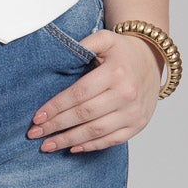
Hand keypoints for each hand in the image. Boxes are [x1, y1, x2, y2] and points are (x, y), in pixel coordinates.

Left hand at [27, 29, 163, 152]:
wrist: (152, 60)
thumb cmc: (123, 51)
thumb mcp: (106, 39)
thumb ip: (85, 43)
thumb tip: (61, 55)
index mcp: (116, 73)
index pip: (79, 94)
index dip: (57, 107)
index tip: (37, 117)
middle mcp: (126, 94)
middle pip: (84, 115)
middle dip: (56, 126)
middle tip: (34, 134)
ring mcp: (133, 112)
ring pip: (96, 131)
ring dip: (69, 140)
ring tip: (48, 145)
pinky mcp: (138, 124)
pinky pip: (112, 140)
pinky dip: (91, 146)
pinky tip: (72, 148)